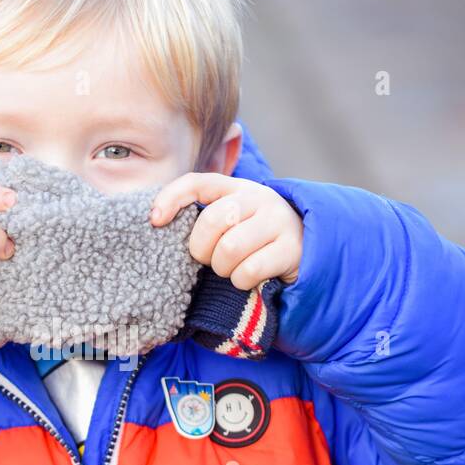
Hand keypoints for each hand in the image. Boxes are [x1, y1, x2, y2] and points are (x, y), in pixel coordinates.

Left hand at [149, 173, 302, 287]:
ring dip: (223, 269)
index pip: (198, 182)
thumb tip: (157, 221)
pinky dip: (241, 281)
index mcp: (237, 188)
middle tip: (210, 260)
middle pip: (213, 221)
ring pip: (229, 249)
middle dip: (202, 249)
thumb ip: (205, 217)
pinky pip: (249, 270)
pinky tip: (249, 278)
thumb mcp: (232, 221)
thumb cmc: (255, 240)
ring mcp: (278, 221)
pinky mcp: (292, 248)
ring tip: (231, 269)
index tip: (155, 220)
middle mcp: (260, 198)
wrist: (309, 251)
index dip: (172, 197)